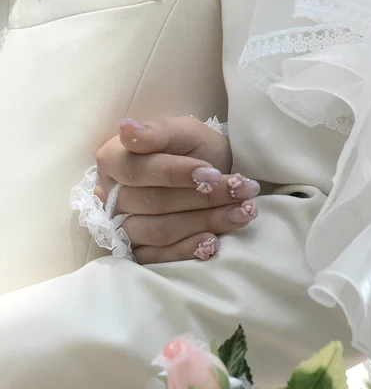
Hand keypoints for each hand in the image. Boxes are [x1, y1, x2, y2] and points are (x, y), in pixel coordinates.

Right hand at [94, 116, 259, 263]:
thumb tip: (127, 130)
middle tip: (242, 191)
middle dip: (202, 198)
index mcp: (112, 160)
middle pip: (152, 203)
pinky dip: (188, 250)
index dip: (175, 173)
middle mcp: (110, 197)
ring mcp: (121, 227)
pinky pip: (159, 258)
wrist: (209, 178)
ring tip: (241, 213)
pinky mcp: (137, 253)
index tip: (213, 173)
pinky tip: (213, 242)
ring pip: (158, 231)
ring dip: (204, 223)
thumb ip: (158, 131)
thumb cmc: (193, 152)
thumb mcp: (184, 132)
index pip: (137, 170)